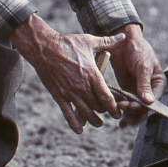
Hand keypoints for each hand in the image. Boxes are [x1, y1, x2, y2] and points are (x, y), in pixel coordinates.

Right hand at [9, 13, 124, 133]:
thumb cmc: (68, 43)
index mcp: (92, 74)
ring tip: (98, 123)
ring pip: (85, 112)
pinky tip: (79, 130)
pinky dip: (74, 124)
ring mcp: (69, 92)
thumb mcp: (89, 41)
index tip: (118, 112)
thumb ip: (108, 42)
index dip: (113, 107)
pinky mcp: (58, 95)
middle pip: (97, 106)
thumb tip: (123, 36)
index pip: (106, 96)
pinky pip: (67, 113)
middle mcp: (82, 86)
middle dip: (104, 112)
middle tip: (107, 113)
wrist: (44, 47)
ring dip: (93, 120)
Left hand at [108, 24, 165, 126]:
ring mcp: (137, 90)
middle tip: (123, 111)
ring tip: (121, 121)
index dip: (143, 106)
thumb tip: (149, 102)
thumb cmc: (137, 50)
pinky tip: (116, 113)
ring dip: (129, 114)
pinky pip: (126, 102)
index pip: (153, 100)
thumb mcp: (143, 66)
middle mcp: (149, 89)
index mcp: (158, 83)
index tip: (131, 106)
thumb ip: (144, 84)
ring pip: (135, 108)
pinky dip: (122, 109)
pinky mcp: (126, 90)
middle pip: (144, 107)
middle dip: (134, 112)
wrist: (123, 41)